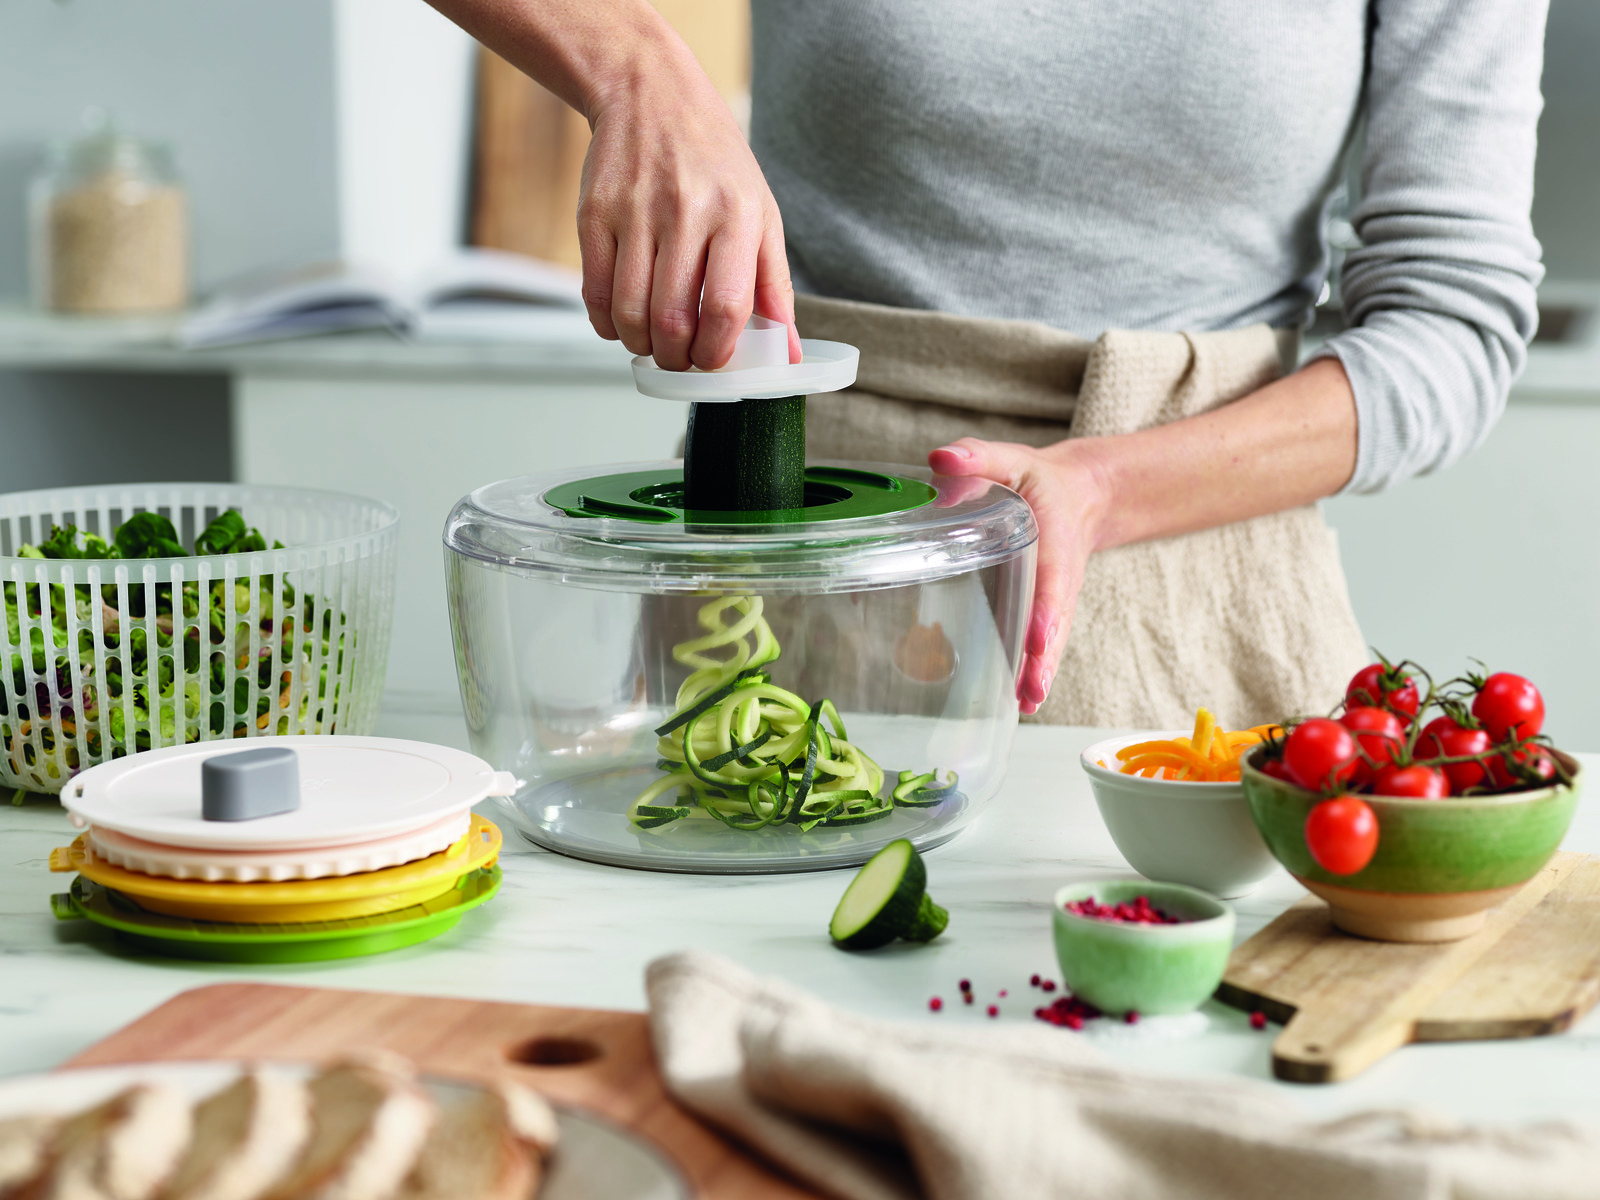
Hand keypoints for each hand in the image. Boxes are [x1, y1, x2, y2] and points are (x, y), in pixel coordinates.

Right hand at [580, 55, 799, 369]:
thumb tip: (787, 352)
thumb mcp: (762, 212)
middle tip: (681, 359)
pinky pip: (595, 292)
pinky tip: (622, 322)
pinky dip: (607, 324)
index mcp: (737, 215)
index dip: (718, 350)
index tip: (713, 361)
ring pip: (630, 313)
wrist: (652, 95)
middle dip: (677, 359)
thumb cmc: (714, 162)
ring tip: (653, 343)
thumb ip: (775, 285)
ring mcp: (635, 212)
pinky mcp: (594, 213)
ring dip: (641, 346)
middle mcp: (686, 211)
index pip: (728, 306)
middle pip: (673, 319)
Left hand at [928, 439, 1107, 714]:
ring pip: (1051, 642)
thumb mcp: (1009, 460)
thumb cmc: (1036, 478)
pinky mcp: (1045, 612)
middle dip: (1044, 658)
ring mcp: (1055, 600)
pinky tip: (1020, 703)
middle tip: (1032, 690)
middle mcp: (1058, 578)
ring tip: (1027, 705)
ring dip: (1040, 674)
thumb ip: (977, 456)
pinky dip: (1035, 673)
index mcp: (1052, 539)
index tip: (1038, 636)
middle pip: (1055, 623)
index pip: (1052, 579)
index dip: (1046, 609)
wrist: (1080, 495)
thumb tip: (941, 458)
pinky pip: (1043, 645)